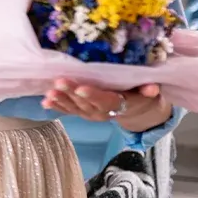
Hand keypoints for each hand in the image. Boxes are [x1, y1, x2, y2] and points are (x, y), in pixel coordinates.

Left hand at [44, 80, 172, 132]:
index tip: (81, 89)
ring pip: (74, 108)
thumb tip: (153, 88)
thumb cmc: (141, 96)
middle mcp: (102, 113)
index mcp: (119, 105)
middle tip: (58, 82)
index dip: (93, 96)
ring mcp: (90, 114)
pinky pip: (68, 111)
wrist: (136, 111)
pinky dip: (56, 107)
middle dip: (71, 93)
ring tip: (48, 93)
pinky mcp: (83, 113)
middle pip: (85, 103)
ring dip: (60, 100)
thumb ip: (149, 91)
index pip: (105, 101)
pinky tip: (45, 101)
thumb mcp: (149, 94)